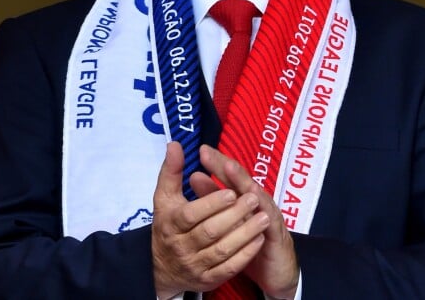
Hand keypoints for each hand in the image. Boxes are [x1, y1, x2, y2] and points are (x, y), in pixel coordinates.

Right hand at [151, 142, 269, 298]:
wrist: (161, 268)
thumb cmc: (167, 224)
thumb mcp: (164, 197)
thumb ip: (171, 170)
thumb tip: (175, 143)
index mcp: (171, 224)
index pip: (191, 214)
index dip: (212, 203)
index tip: (232, 191)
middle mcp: (182, 247)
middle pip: (210, 232)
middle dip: (234, 215)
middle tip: (255, 198)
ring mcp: (195, 266)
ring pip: (222, 251)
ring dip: (245, 234)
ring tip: (264, 217)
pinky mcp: (207, 280)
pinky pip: (228, 269)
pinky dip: (245, 255)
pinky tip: (259, 239)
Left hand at [193, 145, 299, 299]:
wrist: (277, 274)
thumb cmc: (251, 242)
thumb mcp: (230, 221)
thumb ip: (213, 198)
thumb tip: (195, 176)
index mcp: (244, 198)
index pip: (229, 176)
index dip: (216, 163)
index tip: (201, 149)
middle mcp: (257, 202)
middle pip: (240, 179)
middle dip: (224, 165)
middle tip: (207, 152)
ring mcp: (268, 215)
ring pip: (254, 194)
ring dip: (242, 180)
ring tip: (228, 166)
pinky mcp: (277, 233)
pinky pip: (269, 219)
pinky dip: (261, 207)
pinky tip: (253, 197)